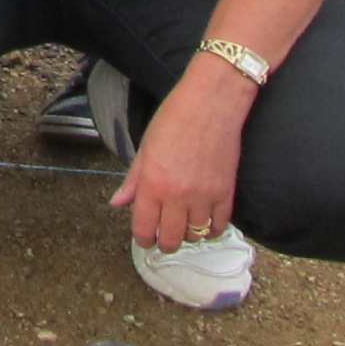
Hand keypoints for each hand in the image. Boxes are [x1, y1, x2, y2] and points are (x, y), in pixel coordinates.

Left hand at [108, 62, 253, 252]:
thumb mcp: (145, 147)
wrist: (211, 102)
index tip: (145, 237)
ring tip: (184, 223)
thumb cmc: (174, 118)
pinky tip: (205, 221)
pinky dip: (211, 229)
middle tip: (164, 235)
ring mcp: (204, 196)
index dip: (143, 238)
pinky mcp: (226, 193)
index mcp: (153, 184)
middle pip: (171, 240)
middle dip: (165, 242)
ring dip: (188, 234)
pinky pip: (219, 226)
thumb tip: (118, 203)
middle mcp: (177, 195)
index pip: (144, 229)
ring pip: (195, 236)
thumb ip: (133, 180)